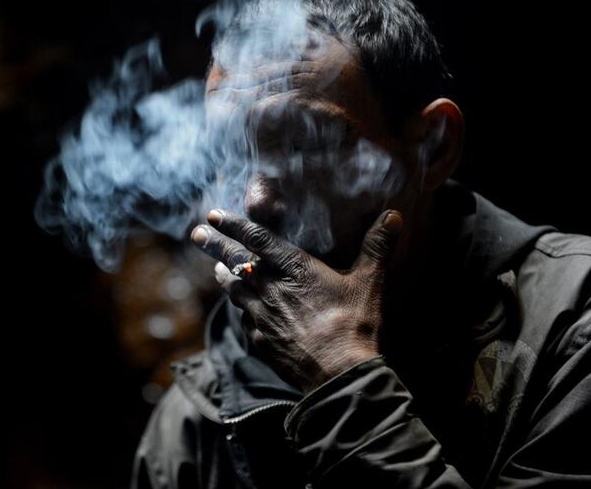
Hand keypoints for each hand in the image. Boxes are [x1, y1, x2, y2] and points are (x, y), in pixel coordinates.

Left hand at [191, 209, 402, 392]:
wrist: (338, 375)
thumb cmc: (354, 325)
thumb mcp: (370, 282)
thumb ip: (377, 247)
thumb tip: (394, 215)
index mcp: (294, 268)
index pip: (256, 238)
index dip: (234, 224)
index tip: (214, 215)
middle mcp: (270, 288)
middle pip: (234, 261)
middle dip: (214, 245)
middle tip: (196, 233)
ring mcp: (261, 316)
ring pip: (233, 290)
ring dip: (223, 276)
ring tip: (214, 267)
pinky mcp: (260, 340)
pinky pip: (244, 320)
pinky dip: (239, 310)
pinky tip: (240, 310)